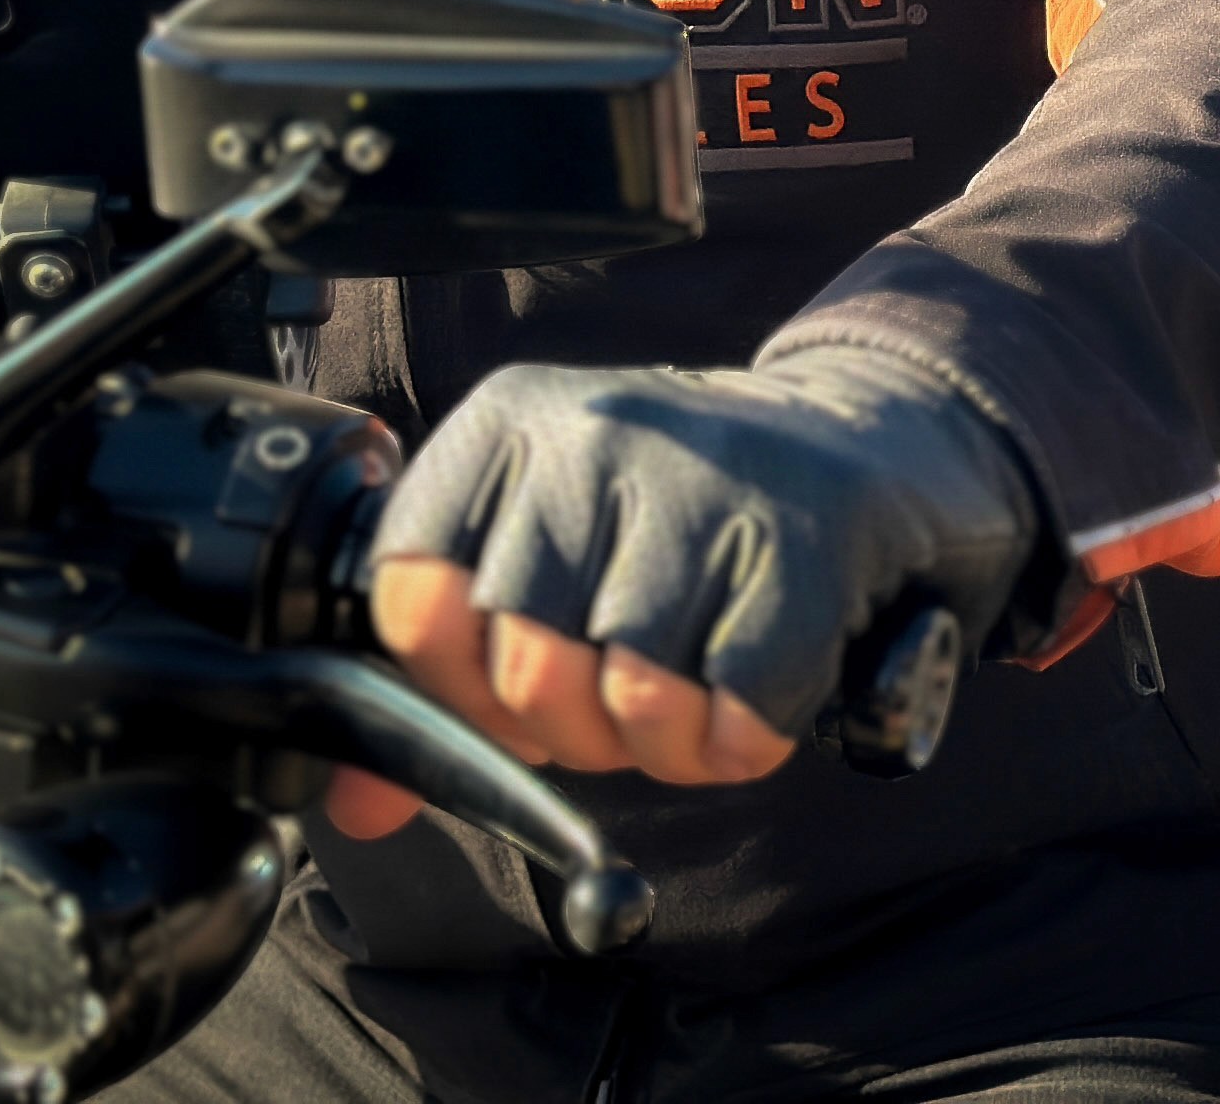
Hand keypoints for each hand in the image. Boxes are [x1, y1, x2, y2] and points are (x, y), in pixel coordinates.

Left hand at [326, 345, 1041, 831]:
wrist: (865, 436)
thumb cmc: (681, 511)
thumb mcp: (551, 544)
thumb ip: (442, 668)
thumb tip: (355, 798)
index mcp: (508, 420)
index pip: (412, 597)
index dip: (455, 681)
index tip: (509, 681)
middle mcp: (598, 431)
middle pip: (523, 667)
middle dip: (572, 728)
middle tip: (618, 697)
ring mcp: (706, 479)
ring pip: (632, 697)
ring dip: (665, 743)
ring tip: (690, 698)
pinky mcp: (805, 538)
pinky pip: (735, 707)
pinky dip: (740, 741)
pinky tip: (749, 703)